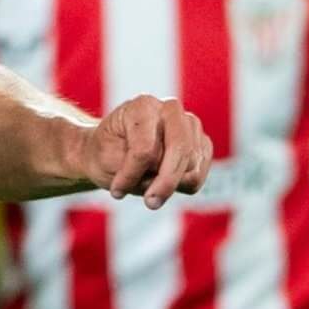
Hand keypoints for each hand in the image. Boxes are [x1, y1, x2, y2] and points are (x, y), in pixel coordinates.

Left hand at [76, 94, 211, 205]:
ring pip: (191, 167)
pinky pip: (198, 176)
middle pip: (180, 150)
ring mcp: (190, 125)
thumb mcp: (106, 160)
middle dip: (165, 183)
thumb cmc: (106, 153)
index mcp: (143, 105)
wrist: (110, 151)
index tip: (117, 190)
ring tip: (146, 185)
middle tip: (150, 203)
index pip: (146, 148)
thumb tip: (170, 178)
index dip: (131, 174)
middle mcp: (171, 109)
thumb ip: (135, 167)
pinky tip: (161, 183)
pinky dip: (181, 187)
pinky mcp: (202, 144)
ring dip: (168, 185)